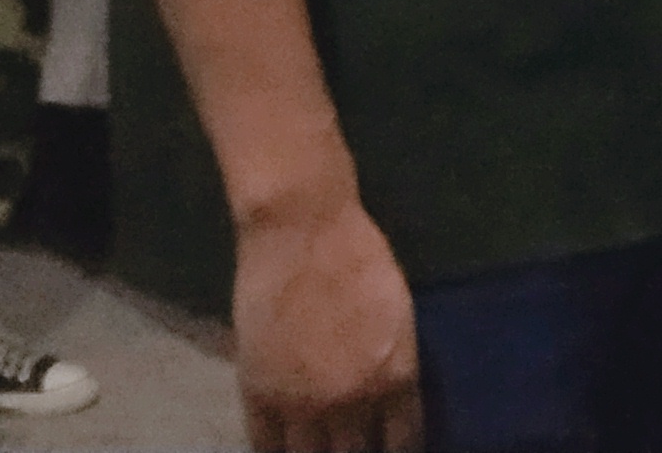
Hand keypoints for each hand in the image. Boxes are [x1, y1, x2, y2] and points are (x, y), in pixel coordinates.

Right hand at [232, 192, 420, 452]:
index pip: (402, 441)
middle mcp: (352, 400)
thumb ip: (394, 365)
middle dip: (354, 451)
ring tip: (318, 447)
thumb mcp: (399, 315)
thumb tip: (390, 401)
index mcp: (395, 378)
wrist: (301, 230)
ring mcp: (302, 401)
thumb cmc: (359, 257)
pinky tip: (282, 448)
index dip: (396, 450)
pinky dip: (274, 451)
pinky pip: (266, 445)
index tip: (388, 448)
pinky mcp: (259, 392)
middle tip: (350, 445)